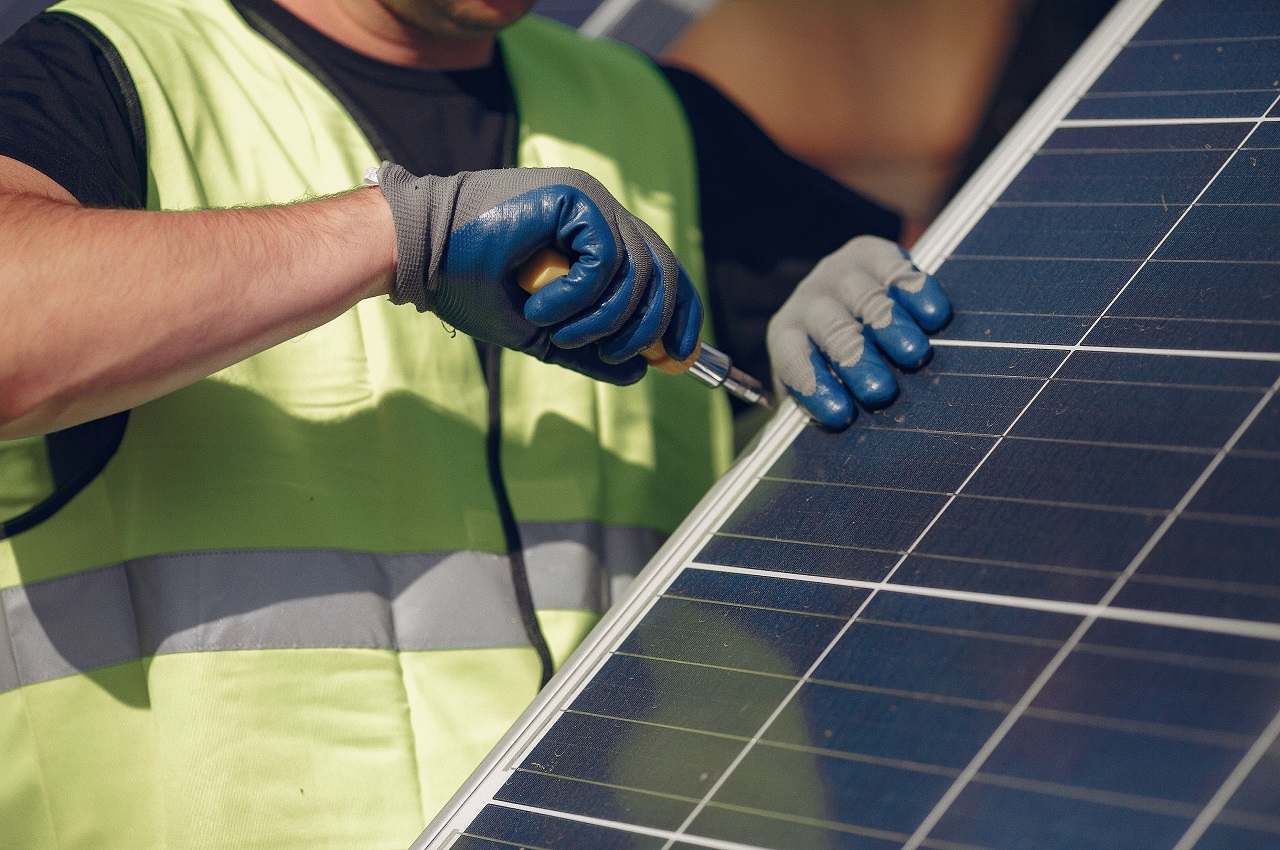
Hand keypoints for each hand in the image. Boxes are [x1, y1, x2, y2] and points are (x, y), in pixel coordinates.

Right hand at [375, 163, 700, 384]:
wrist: (418, 254)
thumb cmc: (468, 284)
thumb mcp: (539, 331)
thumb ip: (588, 350)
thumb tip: (639, 373)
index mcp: (596, 235)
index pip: (661, 270)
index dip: (680, 314)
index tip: (678, 358)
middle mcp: (600, 212)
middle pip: (661, 271)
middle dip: (649, 326)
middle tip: (616, 355)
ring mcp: (590, 200)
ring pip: (636, 272)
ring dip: (601, 320)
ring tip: (557, 333)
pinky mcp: (574, 196)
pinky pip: (605, 260)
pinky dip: (578, 298)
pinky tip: (541, 309)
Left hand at [766, 235, 950, 428]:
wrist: (845, 297)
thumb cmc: (836, 363)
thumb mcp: (822, 387)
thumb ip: (826, 410)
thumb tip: (834, 457)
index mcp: (786, 337)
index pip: (793, 361)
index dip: (815, 387)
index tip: (841, 415)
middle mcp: (810, 301)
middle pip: (833, 331)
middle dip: (855, 361)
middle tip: (879, 391)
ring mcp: (840, 273)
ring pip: (866, 299)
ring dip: (889, 327)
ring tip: (914, 354)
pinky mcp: (872, 252)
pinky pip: (894, 269)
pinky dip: (916, 291)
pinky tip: (934, 315)